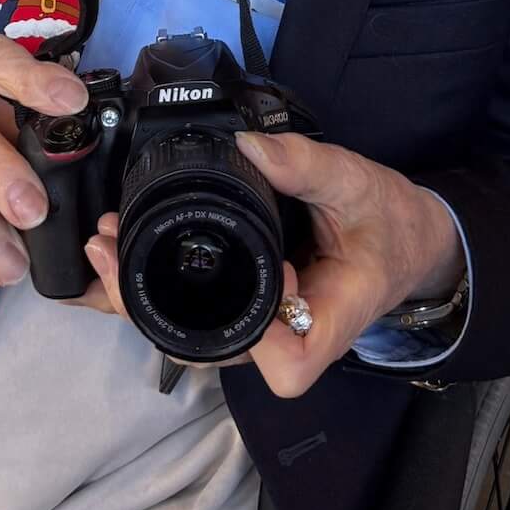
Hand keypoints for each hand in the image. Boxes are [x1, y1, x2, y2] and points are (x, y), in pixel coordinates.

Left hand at [82, 133, 462, 397]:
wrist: (405, 239)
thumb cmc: (390, 222)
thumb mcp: (358, 183)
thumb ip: (306, 166)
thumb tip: (249, 146)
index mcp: (327, 321)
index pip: (286, 362)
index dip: (257, 332)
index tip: (257, 272)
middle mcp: (288, 338)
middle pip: (217, 350)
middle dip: (155, 307)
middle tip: (110, 249)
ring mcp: (262, 328)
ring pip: (195, 333)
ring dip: (143, 293)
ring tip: (105, 242)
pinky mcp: (246, 307)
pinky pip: (196, 308)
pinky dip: (153, 281)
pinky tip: (121, 247)